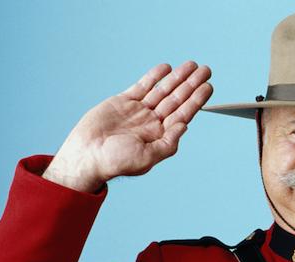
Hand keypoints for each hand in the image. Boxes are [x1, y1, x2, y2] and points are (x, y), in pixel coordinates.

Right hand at [43, 61, 212, 191]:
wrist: (86, 155)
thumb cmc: (114, 162)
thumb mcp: (147, 157)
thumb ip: (168, 143)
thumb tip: (185, 126)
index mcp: (160, 136)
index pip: (183, 114)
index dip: (196, 100)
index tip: (208, 87)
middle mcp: (152, 122)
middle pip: (176, 99)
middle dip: (191, 84)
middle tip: (206, 70)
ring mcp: (138, 111)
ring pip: (162, 90)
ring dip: (177, 78)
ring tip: (191, 65)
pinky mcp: (123, 102)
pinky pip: (142, 86)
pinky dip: (154, 77)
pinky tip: (166, 68)